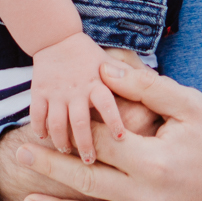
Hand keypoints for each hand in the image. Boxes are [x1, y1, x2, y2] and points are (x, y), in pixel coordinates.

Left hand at [15, 61, 201, 200]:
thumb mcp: (187, 104)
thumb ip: (143, 87)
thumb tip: (102, 68)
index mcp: (154, 161)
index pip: (99, 142)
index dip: (73, 128)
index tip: (45, 121)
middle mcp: (148, 198)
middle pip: (85, 180)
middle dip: (49, 166)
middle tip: (19, 154)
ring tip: (27, 200)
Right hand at [30, 32, 125, 162]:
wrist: (57, 38)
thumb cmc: (91, 57)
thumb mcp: (113, 64)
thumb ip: (132, 80)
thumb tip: (163, 95)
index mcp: (98, 83)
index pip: (107, 103)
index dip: (113, 120)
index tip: (120, 138)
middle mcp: (77, 88)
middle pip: (80, 121)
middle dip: (85, 143)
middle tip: (90, 161)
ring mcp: (56, 91)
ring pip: (57, 122)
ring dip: (61, 141)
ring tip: (67, 152)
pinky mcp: (39, 92)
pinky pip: (38, 115)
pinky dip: (40, 129)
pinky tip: (44, 140)